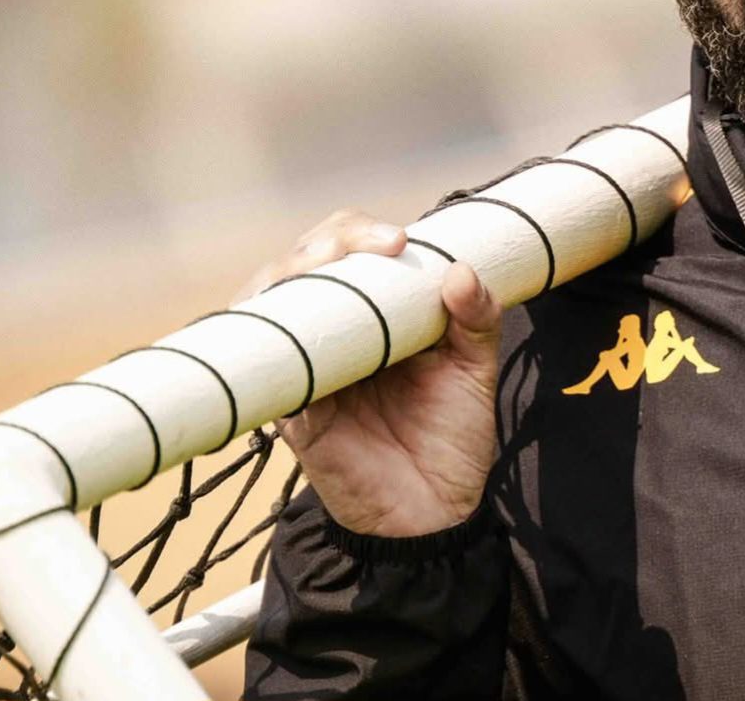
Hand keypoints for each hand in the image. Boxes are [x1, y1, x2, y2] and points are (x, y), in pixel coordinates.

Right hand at [233, 209, 501, 536]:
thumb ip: (477, 319)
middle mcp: (332, 334)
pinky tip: (298, 328)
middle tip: (375, 245)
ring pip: (269, 305)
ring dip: (289, 275)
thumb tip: (461, 271)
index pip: (347, 251)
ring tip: (324, 265)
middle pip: (301, 266)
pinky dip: (276, 343)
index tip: (400, 239)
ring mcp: (306, 369)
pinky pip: (267, 369)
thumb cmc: (452, 436)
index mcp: (374, 316)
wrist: (437, 512)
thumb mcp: (475, 369)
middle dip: (327, 242)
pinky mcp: (291, 411)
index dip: (359, 231)